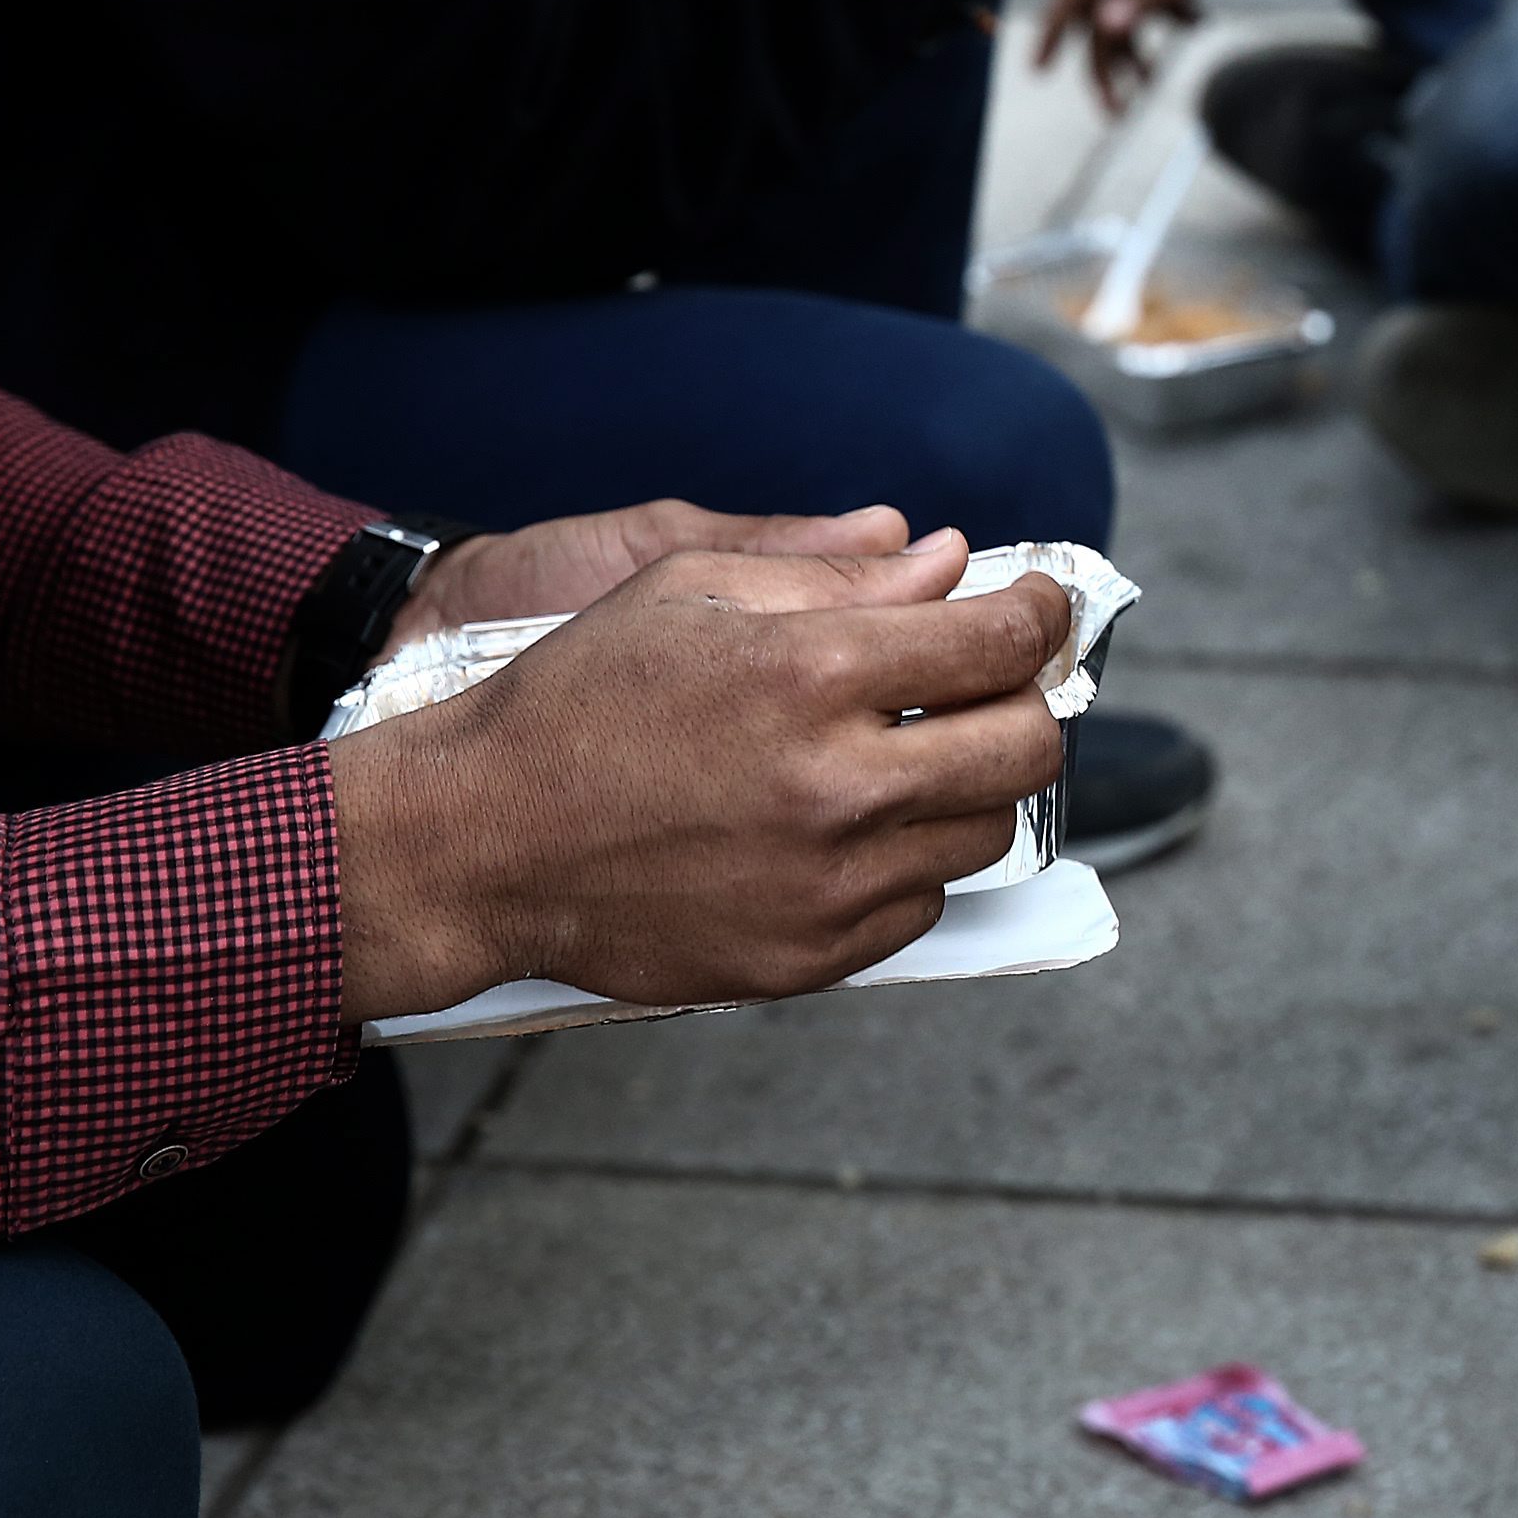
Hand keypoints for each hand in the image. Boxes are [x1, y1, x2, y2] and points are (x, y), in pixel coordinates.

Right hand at [333, 532, 1071, 1020]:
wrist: (477, 845)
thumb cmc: (577, 701)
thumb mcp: (690, 591)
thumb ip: (834, 574)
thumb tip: (950, 560)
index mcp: (814, 673)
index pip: (1002, 642)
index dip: (1040, 614)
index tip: (1036, 608)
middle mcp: (838, 785)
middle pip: (1027, 749)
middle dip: (1024, 705)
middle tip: (986, 689)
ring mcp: (830, 884)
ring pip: (984, 833)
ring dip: (964, 788)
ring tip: (900, 760)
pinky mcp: (810, 957)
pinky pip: (922, 906)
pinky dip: (906, 864)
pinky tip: (843, 831)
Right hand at [1035, 0, 1270, 108]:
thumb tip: (1105, 26)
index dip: (1052, 29)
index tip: (1039, 68)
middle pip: (1103, 14)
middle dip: (1103, 65)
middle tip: (1116, 112)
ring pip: (1132, 10)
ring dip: (1136, 52)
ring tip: (1150, 88)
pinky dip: (1171, 19)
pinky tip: (1196, 25)